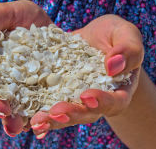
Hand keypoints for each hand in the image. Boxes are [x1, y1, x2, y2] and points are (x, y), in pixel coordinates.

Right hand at [0, 0, 52, 136]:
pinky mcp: (41, 91)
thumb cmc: (20, 18)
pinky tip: (40, 123)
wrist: (42, 26)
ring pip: (14, 107)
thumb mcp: (6, 13)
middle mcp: (2, 80)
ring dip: (13, 118)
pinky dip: (36, 116)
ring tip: (16, 126)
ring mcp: (22, 88)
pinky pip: (37, 107)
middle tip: (1, 110)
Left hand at [30, 14, 143, 138]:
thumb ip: (128, 49)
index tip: (87, 96)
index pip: (115, 102)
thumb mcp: (125, 34)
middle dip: (71, 114)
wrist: (93, 39)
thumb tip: (114, 67)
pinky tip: (26, 117)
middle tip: (55, 113)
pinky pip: (48, 103)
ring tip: (36, 121)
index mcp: (117, 90)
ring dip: (51, 119)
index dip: (102, 102)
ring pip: (65, 114)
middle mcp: (96, 100)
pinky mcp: (58, 91)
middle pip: (86, 114)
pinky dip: (38, 111)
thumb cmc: (113, 35)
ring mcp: (75, 98)